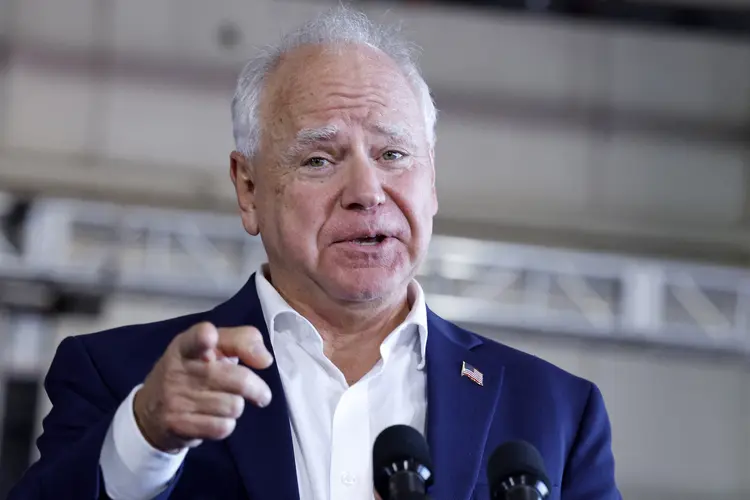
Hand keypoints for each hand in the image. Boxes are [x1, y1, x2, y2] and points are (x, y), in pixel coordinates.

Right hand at [133, 322, 273, 451]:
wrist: (151, 411)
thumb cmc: (193, 372)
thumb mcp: (213, 348)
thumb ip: (242, 341)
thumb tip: (265, 360)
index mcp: (185, 346)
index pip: (195, 338)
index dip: (204, 337)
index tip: (210, 337)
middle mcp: (178, 370)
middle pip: (239, 380)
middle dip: (256, 388)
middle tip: (260, 393)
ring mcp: (176, 398)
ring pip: (233, 406)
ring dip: (236, 406)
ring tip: (224, 402)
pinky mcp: (178, 425)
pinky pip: (222, 427)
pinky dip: (226, 425)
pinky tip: (214, 419)